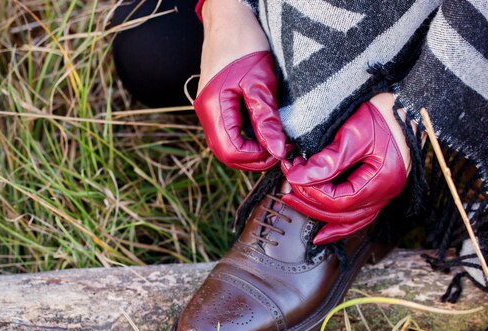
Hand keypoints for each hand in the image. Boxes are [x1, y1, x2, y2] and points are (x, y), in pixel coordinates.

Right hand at [194, 0, 288, 170]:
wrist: (229, 16)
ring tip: (276, 139)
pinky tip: (265, 128)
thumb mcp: (260, 82)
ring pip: (227, 144)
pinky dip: (247, 136)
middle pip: (227, 153)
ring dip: (251, 148)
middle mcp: (206, 111)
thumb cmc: (243, 42)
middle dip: (254, 157)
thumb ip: (267, 120)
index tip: (282, 150)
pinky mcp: (216, 103)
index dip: (257, 157)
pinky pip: (229, 130)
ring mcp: (209, 108)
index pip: (231, 151)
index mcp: (213, 107)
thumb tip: (278, 151)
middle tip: (281, 148)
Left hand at [281, 97, 410, 244]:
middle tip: (286, 191)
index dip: (312, 192)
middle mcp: (386, 194)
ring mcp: (385, 194)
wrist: (409, 104)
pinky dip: (340, 222)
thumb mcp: (354, 134)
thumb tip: (296, 177)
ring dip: (322, 218)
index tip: (291, 175)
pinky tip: (324, 230)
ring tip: (298, 209)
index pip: (339, 200)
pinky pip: (359, 215)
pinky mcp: (379, 188)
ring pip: (351, 221)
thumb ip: (327, 160)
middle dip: (310, 204)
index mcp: (382, 181)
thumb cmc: (385, 113)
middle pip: (342, 215)